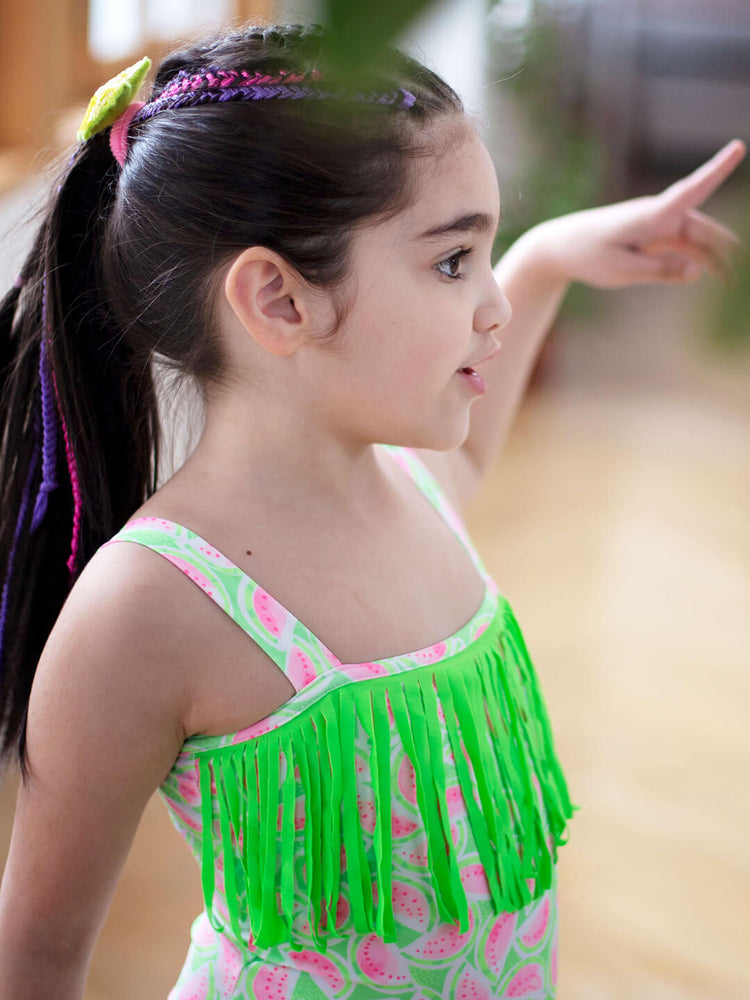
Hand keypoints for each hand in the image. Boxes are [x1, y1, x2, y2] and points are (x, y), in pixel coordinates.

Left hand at [529, 138, 746, 288]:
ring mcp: (658, 224)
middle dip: (723, 246)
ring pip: (695, 239)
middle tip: (736, 273)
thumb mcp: (622, 270)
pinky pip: (683, 246)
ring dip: (713, 256)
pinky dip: (696, 259)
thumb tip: (699, 272)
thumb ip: (661, 270)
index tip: (738, 148)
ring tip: (731, 278)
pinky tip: (712, 272)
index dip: (716, 169)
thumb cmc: (588, 255)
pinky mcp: (653, 235)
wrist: (562, 247)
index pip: (691, 189)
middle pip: (701, 228)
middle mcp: (659, 214)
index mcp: (650, 215)